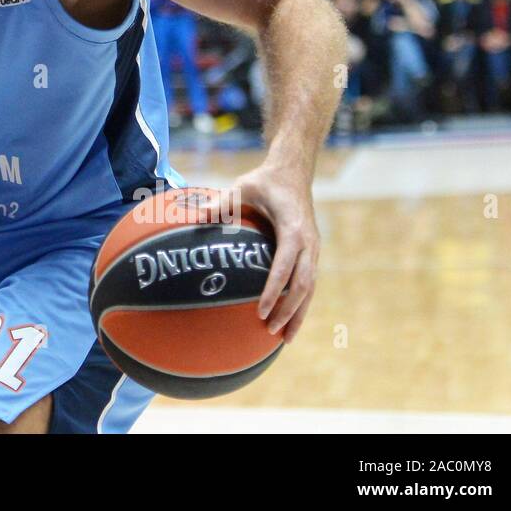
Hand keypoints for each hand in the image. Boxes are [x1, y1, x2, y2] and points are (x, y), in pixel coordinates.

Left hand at [220, 165, 319, 342]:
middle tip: (270, 330)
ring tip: (284, 339)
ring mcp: (313, 249)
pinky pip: (308, 282)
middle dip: (289, 311)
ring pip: (310, 288)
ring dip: (299, 313)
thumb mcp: (242, 186)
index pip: (285, 266)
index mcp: (293, 229)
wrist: (294, 171)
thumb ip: (223, 202)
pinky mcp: (312, 252)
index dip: (274, 290)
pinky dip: (301, 303)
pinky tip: (288, 320)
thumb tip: (197, 216)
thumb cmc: (265, 180)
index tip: (261, 310)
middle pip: (304, 285)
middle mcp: (308, 242)